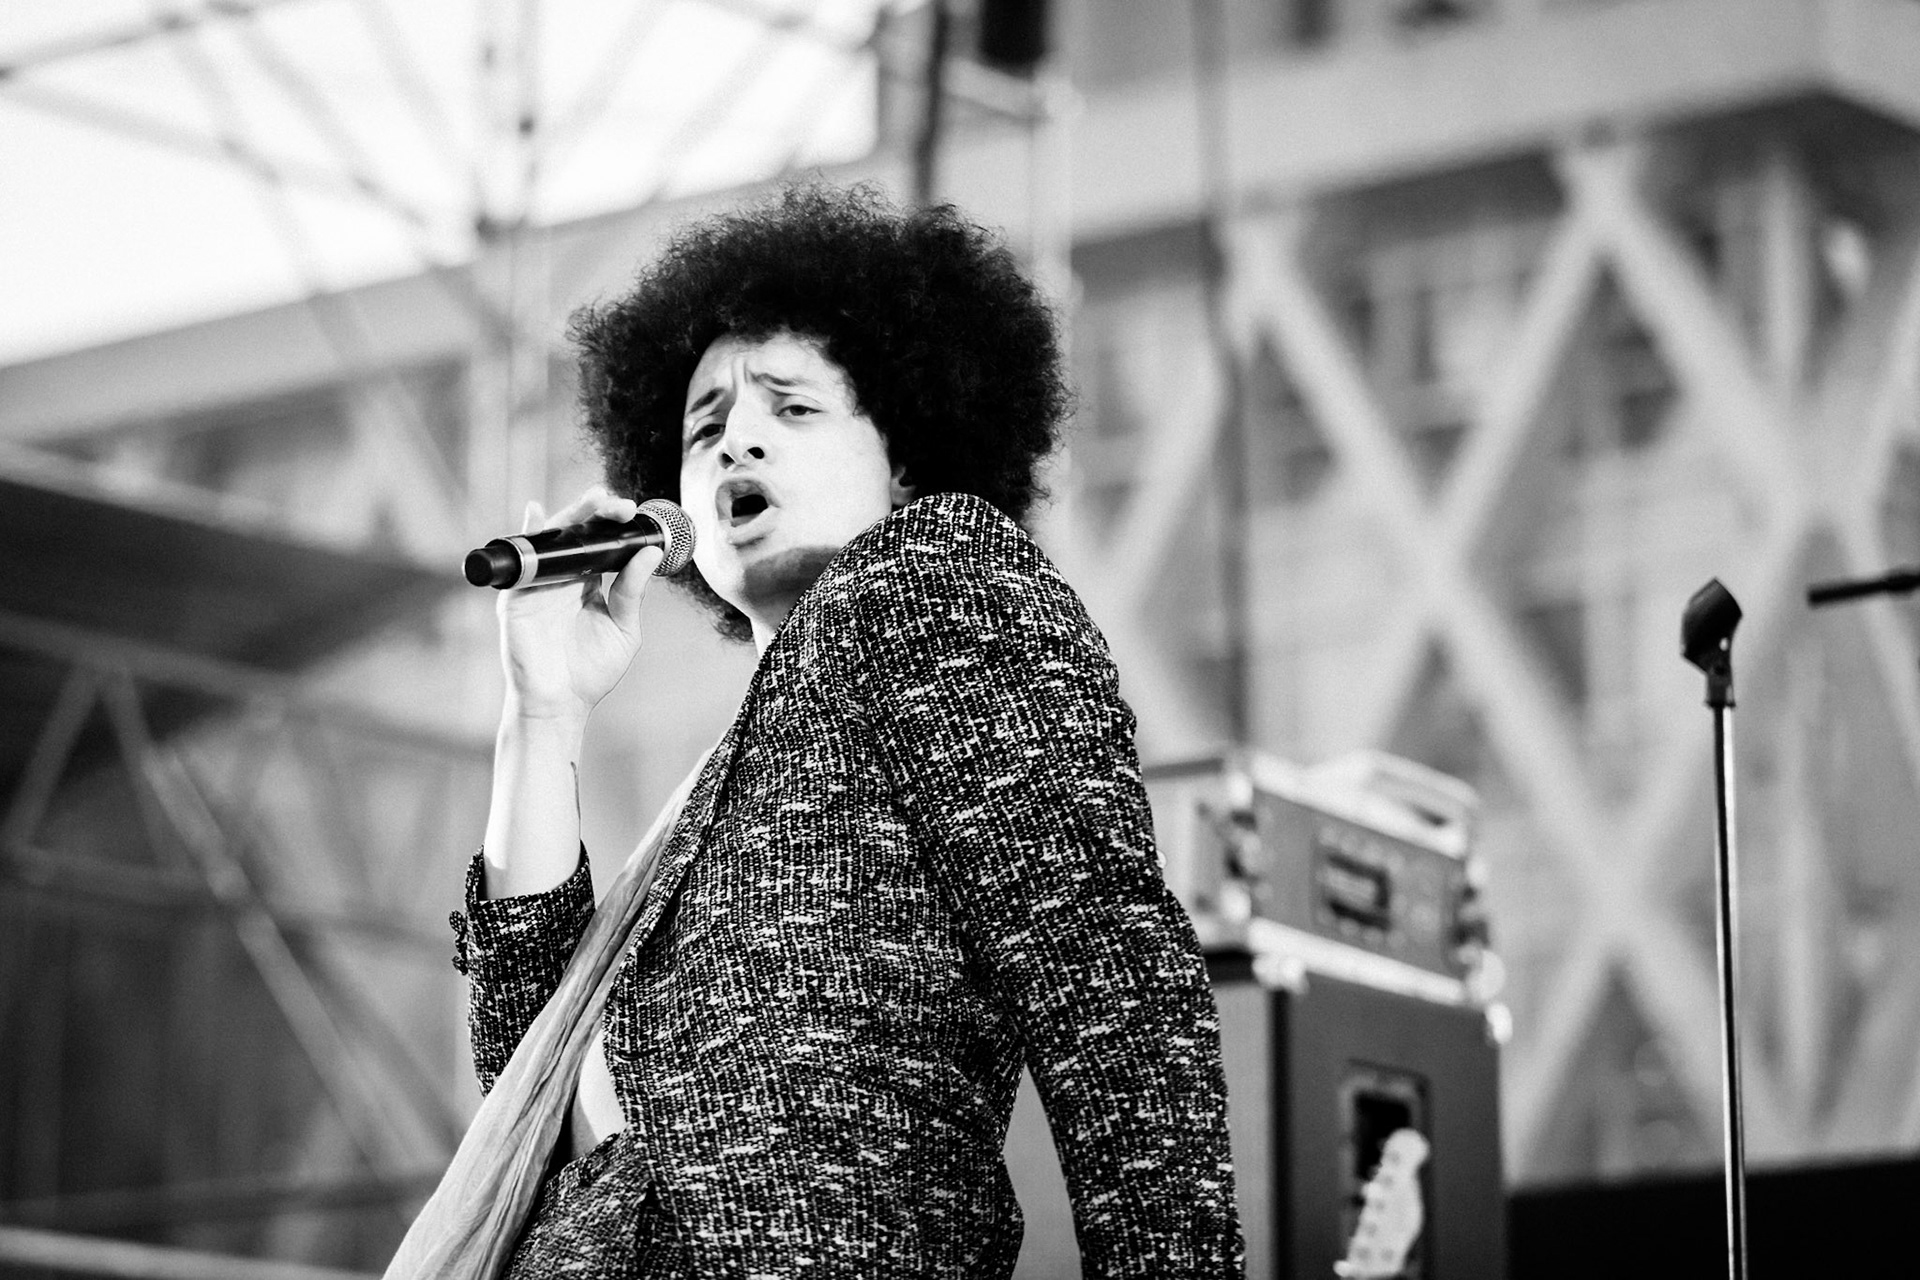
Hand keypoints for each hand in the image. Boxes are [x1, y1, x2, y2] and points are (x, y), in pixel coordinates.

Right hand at [494, 486, 662, 724]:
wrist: (560, 704)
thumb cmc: (590, 672)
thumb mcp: (624, 628)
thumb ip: (633, 592)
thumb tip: (651, 552)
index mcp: (589, 584)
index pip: (601, 544)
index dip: (614, 524)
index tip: (634, 511)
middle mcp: (563, 579)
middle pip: (578, 535)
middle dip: (597, 512)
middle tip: (619, 503)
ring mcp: (539, 585)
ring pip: (553, 540)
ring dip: (571, 516)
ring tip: (593, 499)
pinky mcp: (517, 596)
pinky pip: (521, 561)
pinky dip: (529, 535)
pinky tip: (536, 512)